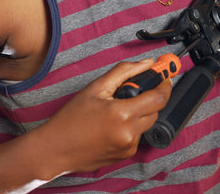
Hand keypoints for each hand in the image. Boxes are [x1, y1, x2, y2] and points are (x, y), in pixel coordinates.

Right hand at [35, 59, 171, 174]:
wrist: (54, 149)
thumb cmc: (71, 119)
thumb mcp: (96, 88)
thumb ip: (125, 72)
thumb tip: (147, 63)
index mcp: (122, 114)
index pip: (159, 98)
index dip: (165, 85)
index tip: (165, 78)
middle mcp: (129, 133)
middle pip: (156, 111)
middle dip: (150, 99)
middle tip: (135, 92)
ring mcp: (129, 146)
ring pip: (147, 124)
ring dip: (139, 114)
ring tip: (116, 111)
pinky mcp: (126, 155)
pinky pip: (137, 136)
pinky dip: (131, 127)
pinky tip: (113, 125)